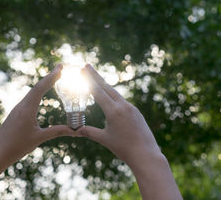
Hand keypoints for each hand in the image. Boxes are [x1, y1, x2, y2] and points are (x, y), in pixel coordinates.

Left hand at [0, 64, 77, 198]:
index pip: (41, 88)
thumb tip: (76, 130)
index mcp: (27, 109)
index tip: (60, 68)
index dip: (52, 77)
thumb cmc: (17, 146)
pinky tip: (41, 92)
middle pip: (37, 87)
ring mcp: (18, 108)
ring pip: (32, 92)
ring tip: (54, 77)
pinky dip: (38, 91)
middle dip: (50, 76)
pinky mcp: (16, 113)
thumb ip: (58, 131)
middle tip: (60, 67)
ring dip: (44, 83)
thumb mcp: (40, 138)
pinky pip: (29, 98)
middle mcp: (22, 105)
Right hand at [77, 64, 181, 199]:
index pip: (99, 92)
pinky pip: (122, 100)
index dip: (89, 80)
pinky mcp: (136, 112)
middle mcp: (123, 106)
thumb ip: (90, 132)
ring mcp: (131, 108)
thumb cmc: (124, 148)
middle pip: (107, 88)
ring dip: (105, 85)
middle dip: (96, 76)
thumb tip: (75, 130)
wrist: (146, 154)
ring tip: (96, 78)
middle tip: (87, 65)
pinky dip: (114, 95)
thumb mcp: (104, 139)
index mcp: (114, 111)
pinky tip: (111, 95)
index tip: (84, 69)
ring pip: (115, 93)